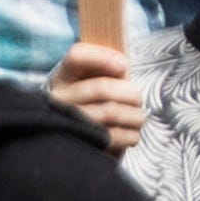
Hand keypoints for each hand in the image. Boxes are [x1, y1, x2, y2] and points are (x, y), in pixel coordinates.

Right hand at [47, 36, 144, 158]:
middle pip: (102, 88)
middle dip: (131, 93)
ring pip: (110, 111)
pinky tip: (131, 133)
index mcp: (64, 77)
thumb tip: (122, 66)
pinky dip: (131, 135)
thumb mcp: (95, 81)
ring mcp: (67, 122)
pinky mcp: (79, 144)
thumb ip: (108, 70)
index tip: (123, 65)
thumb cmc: (94, 104)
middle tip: (138, 99)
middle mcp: (60, 99)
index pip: (76, 56)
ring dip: (135, 115)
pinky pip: (113, 136)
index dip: (103, 57)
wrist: (79, 140)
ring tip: (138, 117)